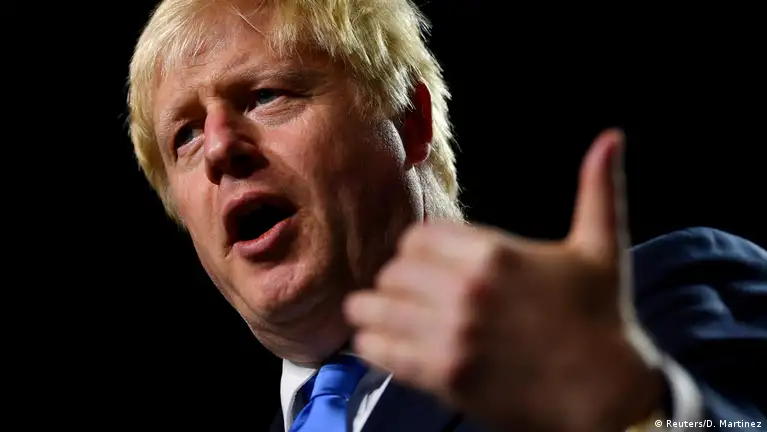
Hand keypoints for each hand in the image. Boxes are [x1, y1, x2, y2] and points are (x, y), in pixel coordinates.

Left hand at [344, 129, 664, 430]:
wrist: (608, 393)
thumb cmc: (602, 319)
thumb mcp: (601, 248)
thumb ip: (598, 189)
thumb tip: (612, 137)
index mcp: (494, 253)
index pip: (417, 238)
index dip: (415, 250)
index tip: (420, 263)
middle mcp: (466, 289)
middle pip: (393, 272)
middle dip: (395, 281)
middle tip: (400, 292)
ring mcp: (452, 334)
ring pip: (376, 309)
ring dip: (371, 312)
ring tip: (372, 315)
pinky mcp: (445, 375)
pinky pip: (381, 353)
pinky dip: (372, 347)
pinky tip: (376, 344)